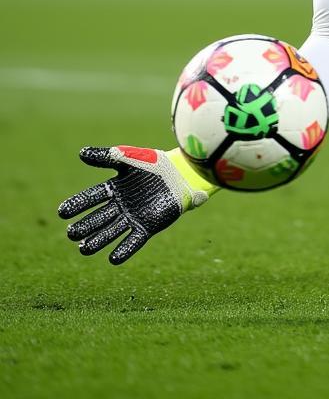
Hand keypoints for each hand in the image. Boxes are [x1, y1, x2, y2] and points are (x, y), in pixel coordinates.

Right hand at [58, 146, 212, 264]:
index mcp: (115, 188)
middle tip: (71, 233)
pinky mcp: (148, 227)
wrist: (183, 173)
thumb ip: (107, 156)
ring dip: (97, 241)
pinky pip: (133, 241)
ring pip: (111, 232)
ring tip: (84, 248)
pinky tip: (113, 258)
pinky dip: (124, 250)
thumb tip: (81, 153)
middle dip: (84, 226)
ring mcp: (133, 217)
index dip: (78, 204)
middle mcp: (121, 205)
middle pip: (98, 218)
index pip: (92, 197)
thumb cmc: (155, 163)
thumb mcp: (129, 157)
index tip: (62, 212)